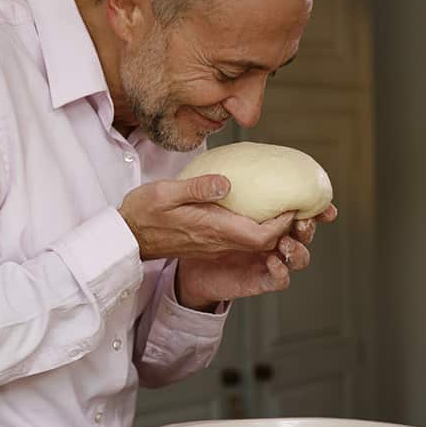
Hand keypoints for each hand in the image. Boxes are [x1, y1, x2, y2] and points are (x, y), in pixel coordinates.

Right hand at [118, 174, 295, 260]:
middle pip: (265, 242)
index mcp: (213, 229)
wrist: (127, 237)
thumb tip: (226, 182)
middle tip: (298, 204)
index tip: (293, 204)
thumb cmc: (143, 213)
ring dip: (274, 228)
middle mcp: (219, 241)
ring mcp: (216, 244)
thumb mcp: (165, 193)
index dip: (282, 224)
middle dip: (286, 227)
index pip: (260, 235)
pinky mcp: (211, 242)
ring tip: (285, 205)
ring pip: (256, 242)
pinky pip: (242, 239)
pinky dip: (258, 227)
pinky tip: (260, 209)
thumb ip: (196, 188)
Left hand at [175, 202, 338, 310]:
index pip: (301, 212)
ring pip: (299, 258)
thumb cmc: (198, 228)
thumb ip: (210, 190)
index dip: (318, 209)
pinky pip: (280, 280)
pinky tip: (272, 261)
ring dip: (298, 250)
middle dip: (308, 228)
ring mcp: (269, 261)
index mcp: (269, 218)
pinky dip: (281, 272)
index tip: (324, 205)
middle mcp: (274, 240)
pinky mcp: (258, 280)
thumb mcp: (203, 204)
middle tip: (301, 221)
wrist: (184, 264)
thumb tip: (222, 183)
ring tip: (285, 243)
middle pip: (305, 234)